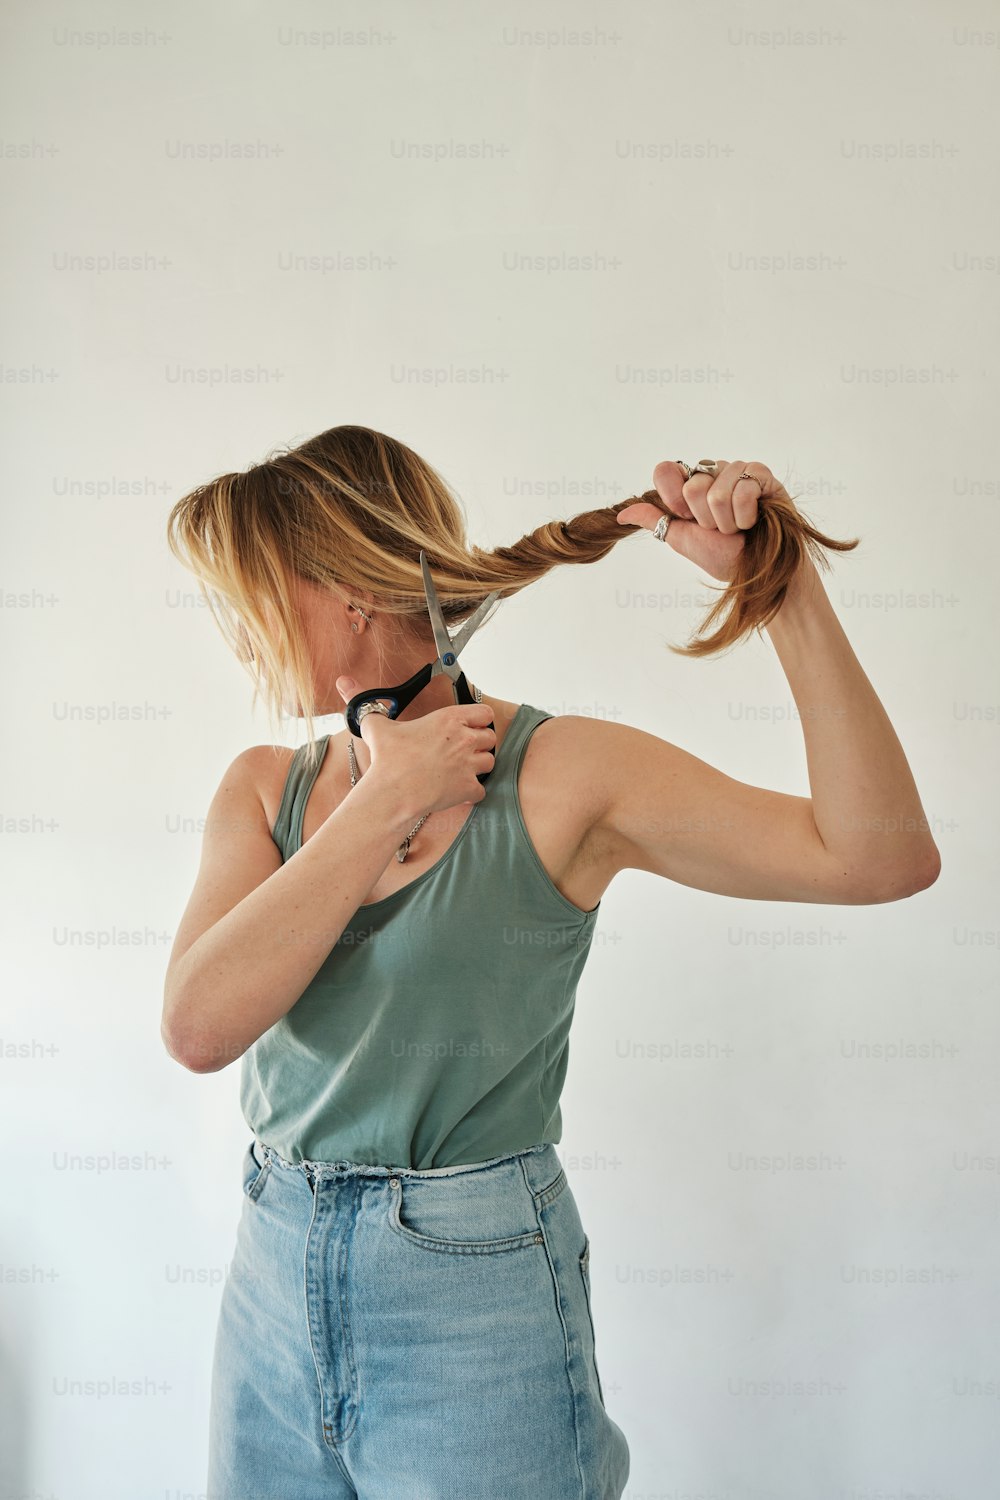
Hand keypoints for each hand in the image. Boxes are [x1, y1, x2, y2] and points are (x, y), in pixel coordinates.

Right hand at [336, 676, 496, 813]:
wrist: (393, 792)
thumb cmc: (388, 760)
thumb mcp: (377, 726)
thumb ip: (366, 704)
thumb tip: (345, 683)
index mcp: (450, 719)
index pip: (484, 713)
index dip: (478, 719)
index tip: (468, 726)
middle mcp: (465, 739)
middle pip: (490, 737)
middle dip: (479, 744)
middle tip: (462, 750)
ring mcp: (469, 765)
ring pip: (489, 763)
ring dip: (478, 767)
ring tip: (459, 769)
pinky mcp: (468, 788)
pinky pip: (481, 790)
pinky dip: (472, 792)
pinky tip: (457, 791)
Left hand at [617, 459, 788, 581]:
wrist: (758, 571)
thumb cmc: (723, 556)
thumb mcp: (681, 539)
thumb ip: (654, 520)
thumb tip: (620, 514)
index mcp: (690, 483)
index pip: (665, 470)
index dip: (673, 498)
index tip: (686, 517)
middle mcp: (712, 472)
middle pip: (692, 486)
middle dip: (706, 518)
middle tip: (720, 528)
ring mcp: (736, 470)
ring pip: (718, 492)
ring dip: (728, 521)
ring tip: (739, 527)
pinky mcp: (760, 474)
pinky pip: (744, 489)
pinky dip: (746, 515)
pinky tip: (754, 521)